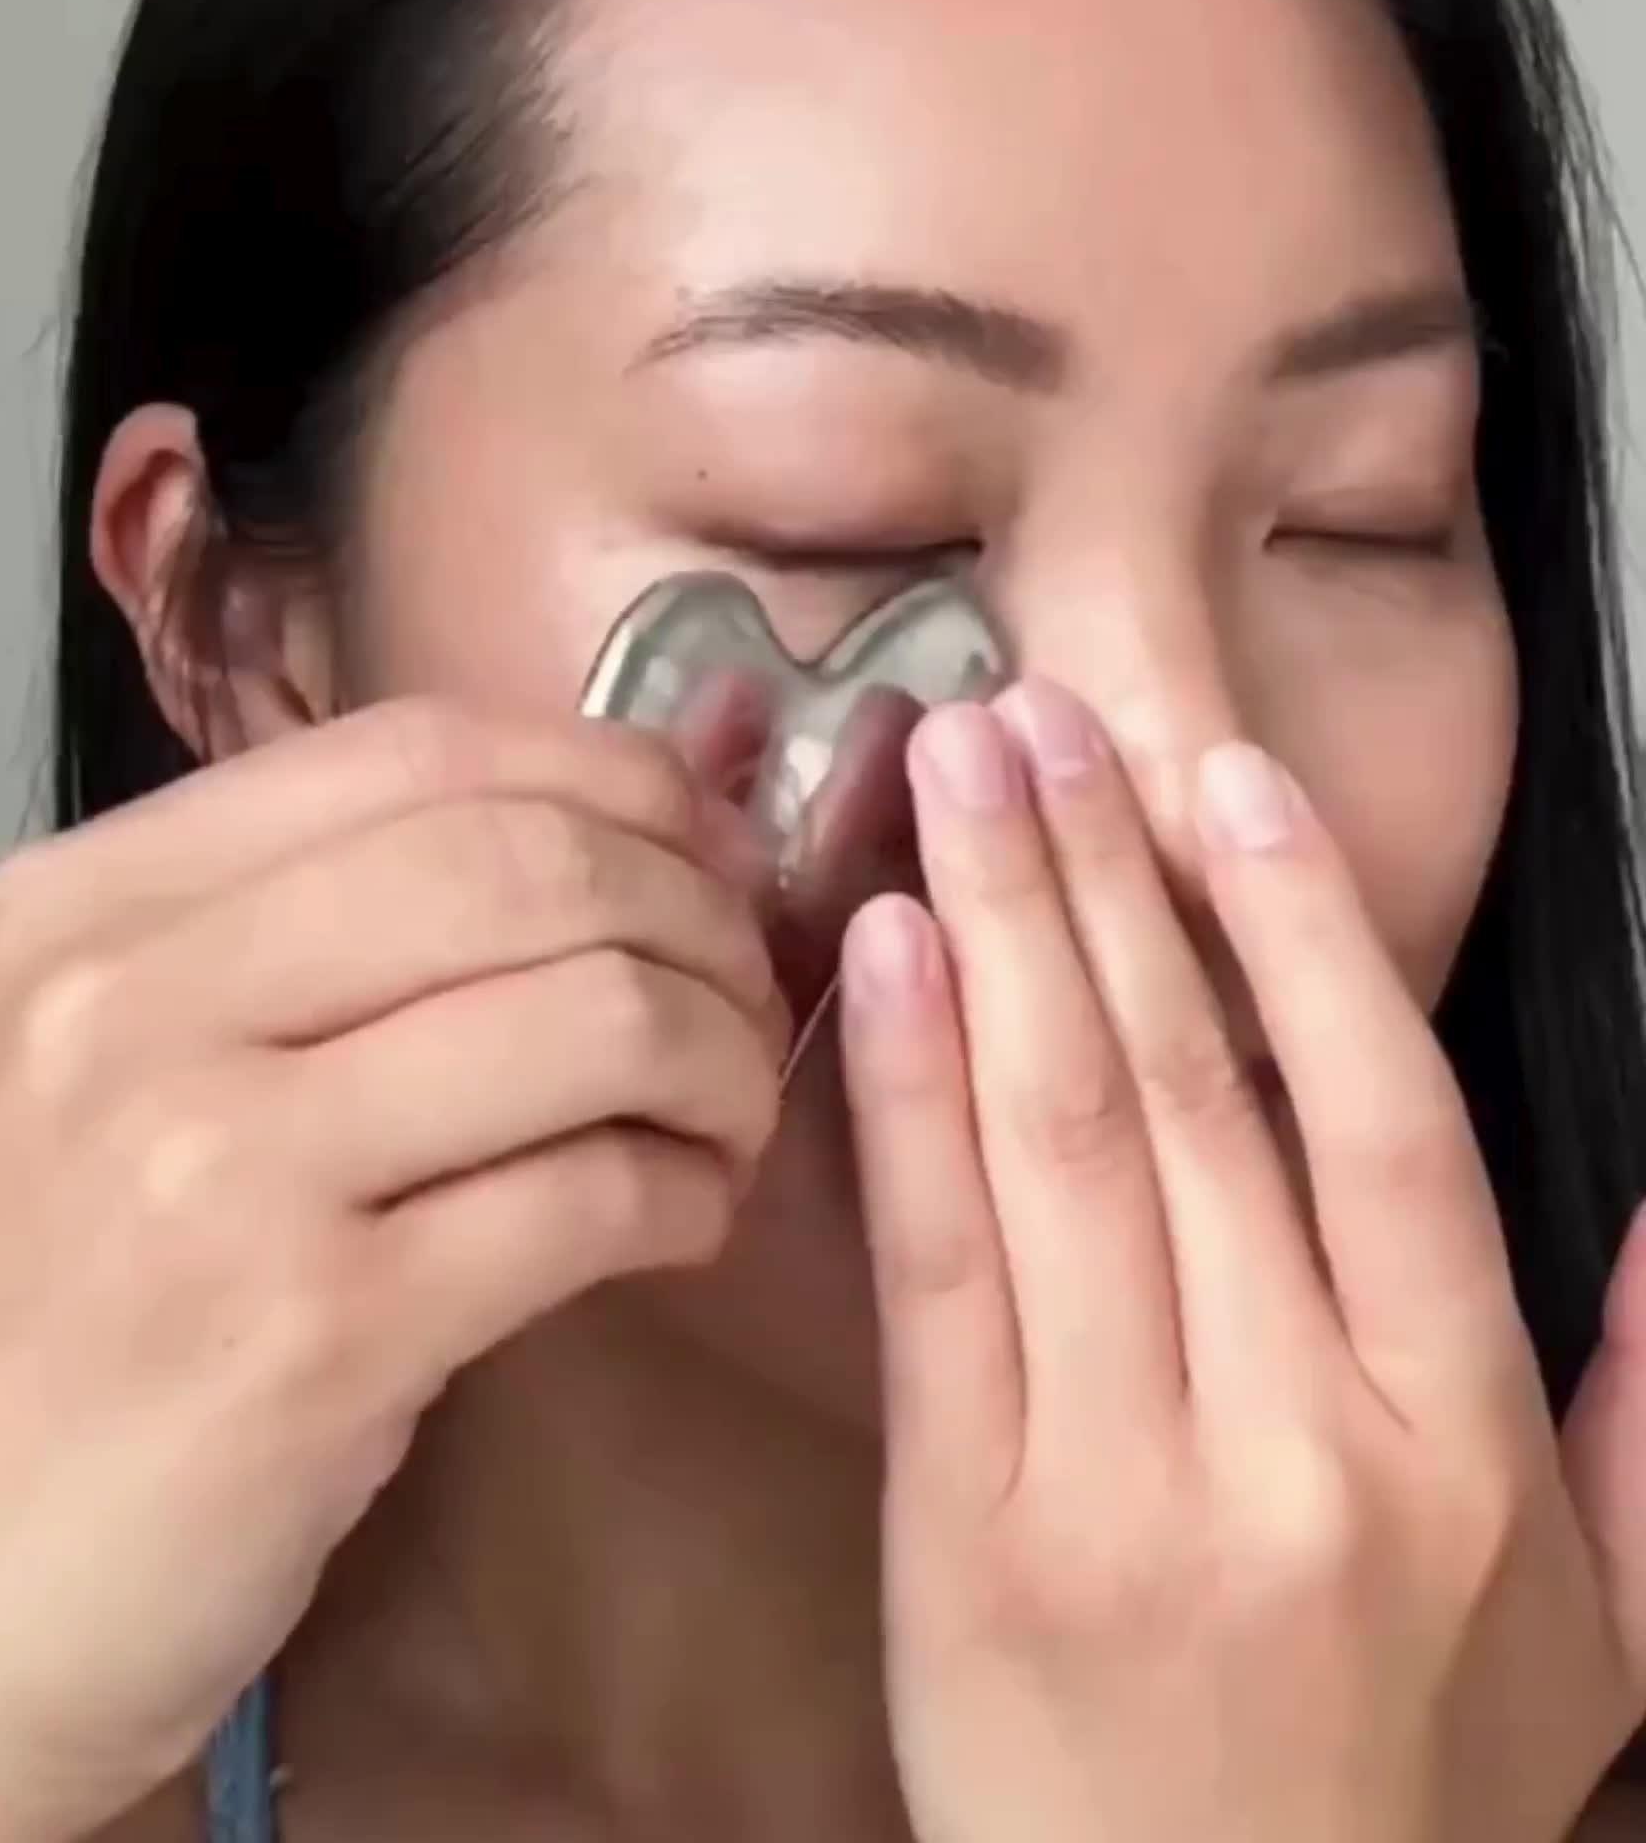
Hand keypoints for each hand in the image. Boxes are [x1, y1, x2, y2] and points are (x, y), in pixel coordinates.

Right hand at [0, 699, 786, 1842]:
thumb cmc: (7, 1343)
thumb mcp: (76, 1078)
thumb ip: (274, 949)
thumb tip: (561, 856)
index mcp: (83, 905)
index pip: (420, 748)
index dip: (612, 781)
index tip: (695, 851)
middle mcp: (134, 999)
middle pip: (529, 859)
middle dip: (698, 916)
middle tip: (747, 992)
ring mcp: (216, 1164)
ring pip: (593, 1012)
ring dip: (721, 1057)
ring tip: (729, 1117)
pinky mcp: (310, 1339)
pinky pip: (592, 1195)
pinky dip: (687, 1194)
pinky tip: (683, 1219)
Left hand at [843, 681, 1645, 1842]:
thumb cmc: (1405, 1791)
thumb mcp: (1597, 1625)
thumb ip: (1642, 1408)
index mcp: (1458, 1437)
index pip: (1385, 1124)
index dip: (1303, 932)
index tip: (1224, 784)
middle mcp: (1300, 1432)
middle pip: (1196, 1093)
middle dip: (1106, 876)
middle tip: (1037, 712)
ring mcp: (1121, 1473)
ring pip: (1063, 1142)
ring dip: (1002, 929)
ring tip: (951, 772)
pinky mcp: (967, 1521)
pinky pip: (938, 1267)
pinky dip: (905, 1093)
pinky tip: (877, 954)